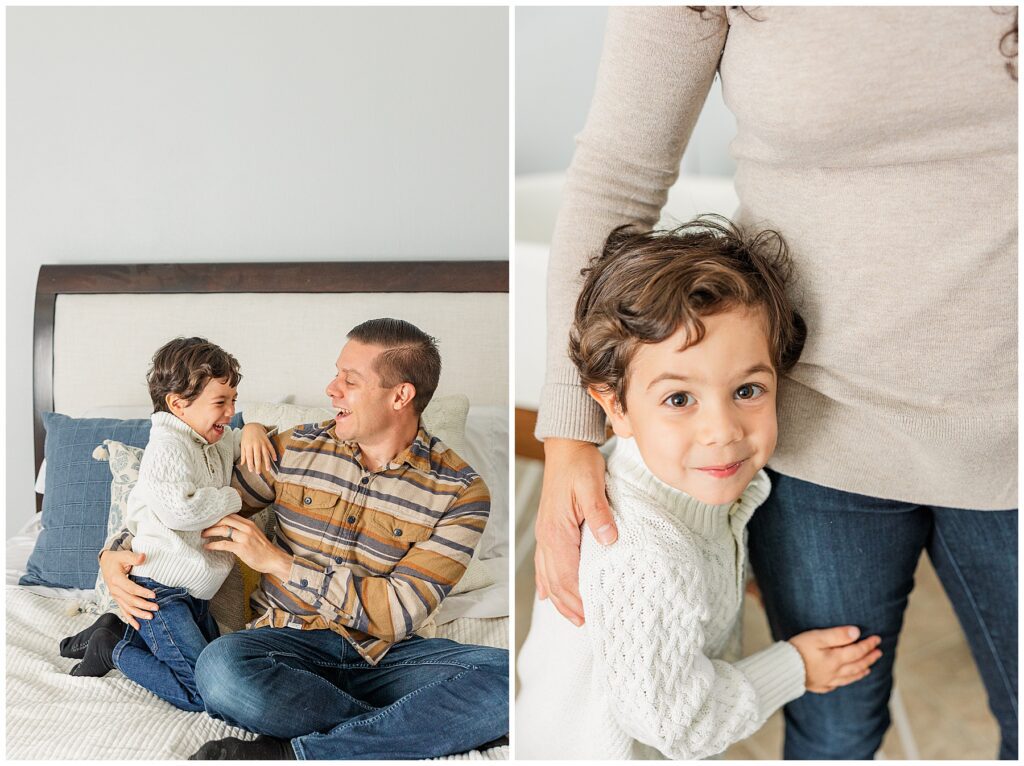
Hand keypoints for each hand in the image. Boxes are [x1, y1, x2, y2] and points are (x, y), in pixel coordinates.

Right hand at [99, 549, 156, 629]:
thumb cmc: (117, 559)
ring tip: (150, 617)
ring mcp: (115, 596)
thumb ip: (134, 557)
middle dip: (143, 605)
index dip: (142, 592)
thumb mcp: (124, 555)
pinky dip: (130, 619)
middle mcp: (114, 590)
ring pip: (127, 608)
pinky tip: (138, 626)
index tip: (154, 595)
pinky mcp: (117, 599)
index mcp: (116, 579)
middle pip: (130, 600)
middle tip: (156, 608)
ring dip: (138, 614)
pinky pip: (123, 611)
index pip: (131, 588)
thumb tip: (143, 557)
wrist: (105, 563)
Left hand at [202, 514, 290, 580]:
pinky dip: (213, 545)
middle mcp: (246, 528)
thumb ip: (244, 530)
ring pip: (223, 530)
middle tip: (203, 527)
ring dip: (210, 532)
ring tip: (203, 535)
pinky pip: (224, 544)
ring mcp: (244, 537)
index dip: (218, 517)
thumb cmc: (263, 549)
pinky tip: (207, 547)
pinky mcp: (241, 548)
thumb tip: (230, 530)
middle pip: (225, 520)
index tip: (210, 521)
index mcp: (249, 524)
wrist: (273, 559)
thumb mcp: (255, 534)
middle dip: (212, 523)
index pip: (231, 515)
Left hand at [240, 423, 275, 473]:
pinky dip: (273, 453)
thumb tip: (242, 464)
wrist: (253, 426)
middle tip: (259, 473)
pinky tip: (275, 459)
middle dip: (258, 465)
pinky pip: (271, 448)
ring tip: (268, 469)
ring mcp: (262, 443)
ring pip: (265, 453)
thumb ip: (243, 454)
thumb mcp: (243, 444)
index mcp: (248, 446)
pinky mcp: (267, 441)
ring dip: (267, 462)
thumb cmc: (246, 437)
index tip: (251, 470)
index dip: (250, 464)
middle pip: (257, 456)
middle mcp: (256, 444)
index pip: (249, 456)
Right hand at [534, 438, 614, 626]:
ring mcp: (545, 533)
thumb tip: (608, 539)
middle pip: (556, 580)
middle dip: (569, 604)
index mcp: (557, 530)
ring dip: (559, 597)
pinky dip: (546, 581)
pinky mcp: (548, 528)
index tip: (591, 614)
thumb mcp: (592, 485)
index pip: (567, 573)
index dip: (578, 597)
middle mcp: (547, 535)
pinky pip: (543, 562)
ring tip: (572, 616)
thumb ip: (599, 513)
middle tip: (586, 624)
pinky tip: (547, 593)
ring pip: (548, 574)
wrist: (565, 446)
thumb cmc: (578, 464)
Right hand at [789, 626, 882, 692]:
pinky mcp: (817, 686)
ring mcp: (826, 681)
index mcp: (835, 659)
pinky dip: (844, 682)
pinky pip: (835, 686)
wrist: (781, 670)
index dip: (868, 645)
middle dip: (869, 658)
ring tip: (868, 669)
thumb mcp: (816, 637)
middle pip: (856, 666)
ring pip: (849, 678)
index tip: (877, 639)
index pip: (857, 651)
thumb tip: (856, 632)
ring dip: (861, 672)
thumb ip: (837, 635)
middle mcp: (834, 672)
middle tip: (879, 653)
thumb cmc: (797, 649)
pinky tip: (844, 681)